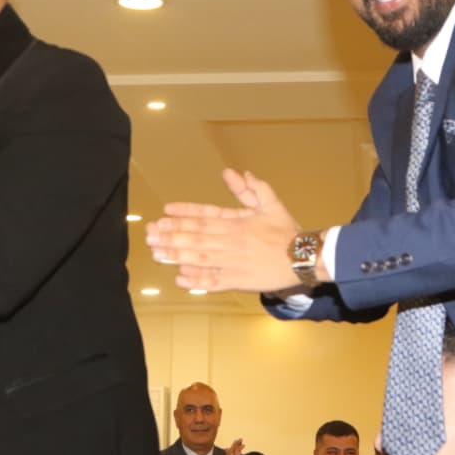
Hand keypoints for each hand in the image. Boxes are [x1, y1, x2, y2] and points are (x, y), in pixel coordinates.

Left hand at [146, 169, 304, 293]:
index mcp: (236, 223)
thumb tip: (234, 172)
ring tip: (156, 253)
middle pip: (195, 237)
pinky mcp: (238, 281)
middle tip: (149, 234)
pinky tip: (180, 278)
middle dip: (170, 235)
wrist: (305, 257)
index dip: (182, 215)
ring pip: (199, 258)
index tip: (163, 213)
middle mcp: (230, 242)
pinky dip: (197, 281)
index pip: (204, 217)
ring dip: (176, 256)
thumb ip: (252, 188)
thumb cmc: (287, 231)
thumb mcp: (271, 204)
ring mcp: (232, 263)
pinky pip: (214, 281)